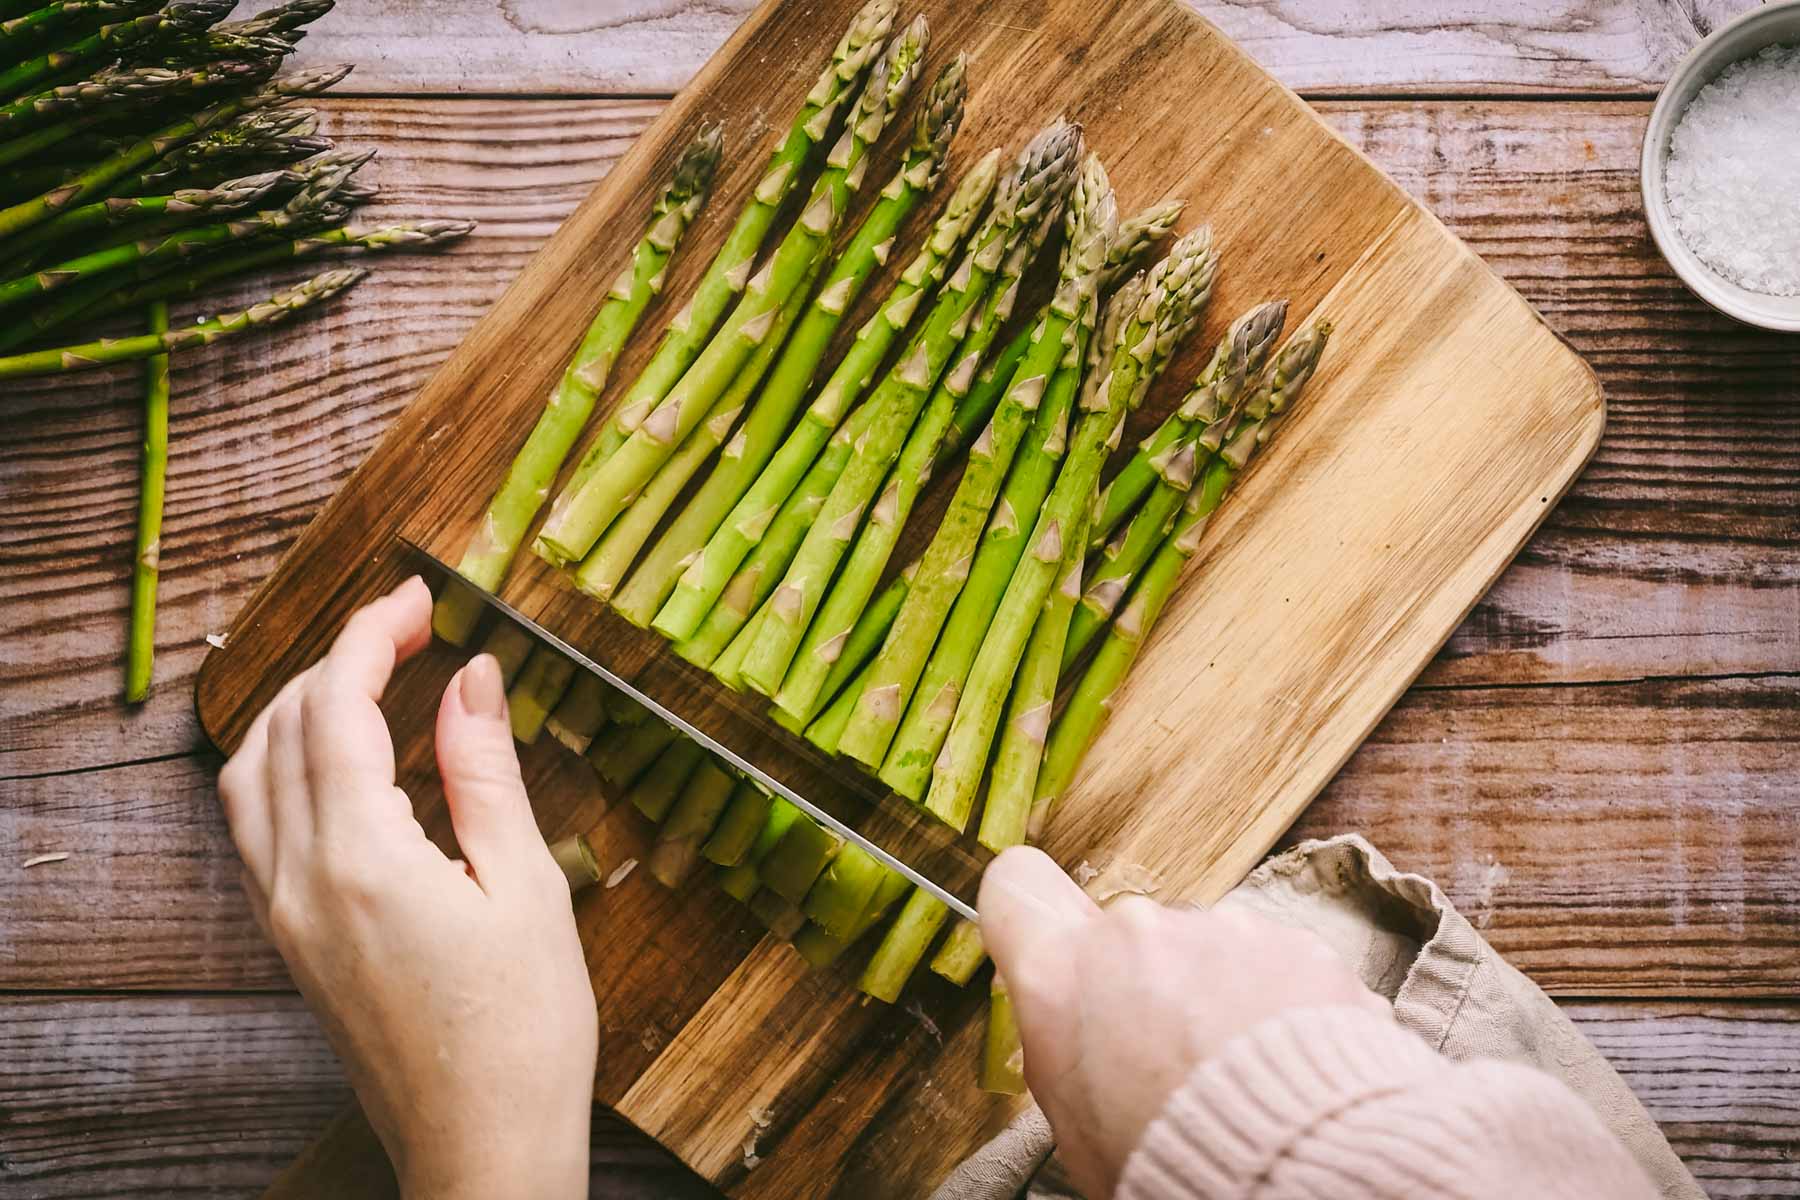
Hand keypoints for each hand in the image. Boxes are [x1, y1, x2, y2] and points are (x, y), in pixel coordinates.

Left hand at [217, 577, 595, 1199]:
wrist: (485, 1148)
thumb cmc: (525, 1029)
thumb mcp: (526, 886)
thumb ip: (485, 772)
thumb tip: (472, 677)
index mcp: (359, 858)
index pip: (338, 707)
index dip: (373, 634)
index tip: (420, 595)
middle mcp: (297, 881)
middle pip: (285, 729)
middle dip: (340, 659)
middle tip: (411, 625)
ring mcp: (284, 917)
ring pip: (252, 777)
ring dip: (300, 709)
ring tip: (371, 680)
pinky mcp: (292, 944)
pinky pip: (260, 828)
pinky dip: (291, 767)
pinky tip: (353, 764)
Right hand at [979, 847, 1387, 1199]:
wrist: (1292, 1171)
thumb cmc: (1175, 1164)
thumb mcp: (1074, 1118)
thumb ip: (1064, 1038)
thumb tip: (1071, 1018)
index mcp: (1061, 974)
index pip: (1016, 885)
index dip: (1032, 911)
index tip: (1050, 937)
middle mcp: (1134, 933)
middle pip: (1122, 930)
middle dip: (1139, 976)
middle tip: (1164, 1051)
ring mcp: (1217, 930)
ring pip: (1199, 946)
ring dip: (1210, 990)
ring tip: (1232, 1065)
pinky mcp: (1290, 941)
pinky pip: (1268, 960)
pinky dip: (1272, 999)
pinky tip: (1276, 1057)